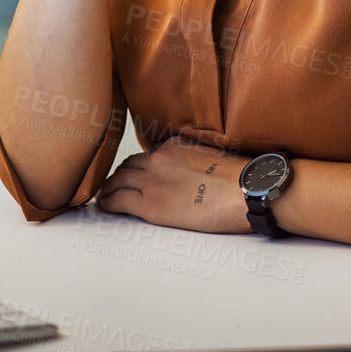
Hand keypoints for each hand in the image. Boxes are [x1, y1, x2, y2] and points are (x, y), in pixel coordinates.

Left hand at [94, 135, 252, 233]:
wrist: (246, 191)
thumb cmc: (239, 179)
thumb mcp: (212, 156)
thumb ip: (193, 160)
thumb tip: (191, 173)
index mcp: (174, 145)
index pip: (147, 155)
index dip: (136, 166)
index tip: (132, 173)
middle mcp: (158, 158)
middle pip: (128, 166)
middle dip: (118, 175)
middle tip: (112, 185)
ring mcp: (153, 180)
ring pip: (118, 181)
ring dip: (109, 188)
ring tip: (104, 196)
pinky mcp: (151, 204)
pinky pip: (119, 200)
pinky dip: (108, 202)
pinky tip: (105, 206)